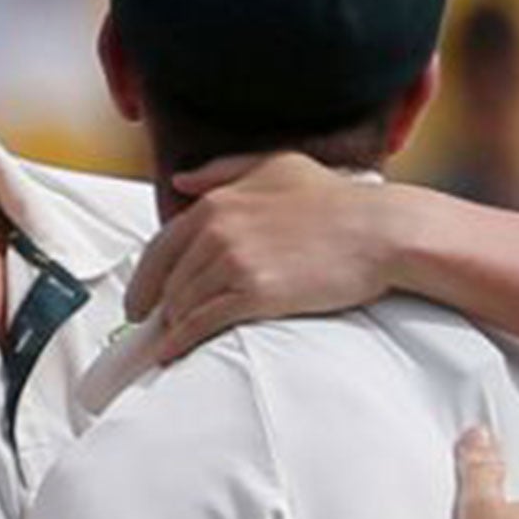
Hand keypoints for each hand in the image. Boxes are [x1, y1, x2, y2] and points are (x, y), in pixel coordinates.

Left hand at [128, 153, 398, 359]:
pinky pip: (203, 323)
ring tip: (169, 341)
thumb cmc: (337, 200)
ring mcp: (235, 262)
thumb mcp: (277, 166)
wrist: (380, 231)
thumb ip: (224, 170)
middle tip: (152, 327)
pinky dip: (182, 340)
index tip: (138, 299)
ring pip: (184, 302)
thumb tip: (181, 180)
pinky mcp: (255, 294)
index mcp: (218, 201)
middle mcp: (218, 229)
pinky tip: (173, 352)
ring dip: (172, 325)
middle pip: (170, 278)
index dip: (144, 278)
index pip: (161, 245)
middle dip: (159, 306)